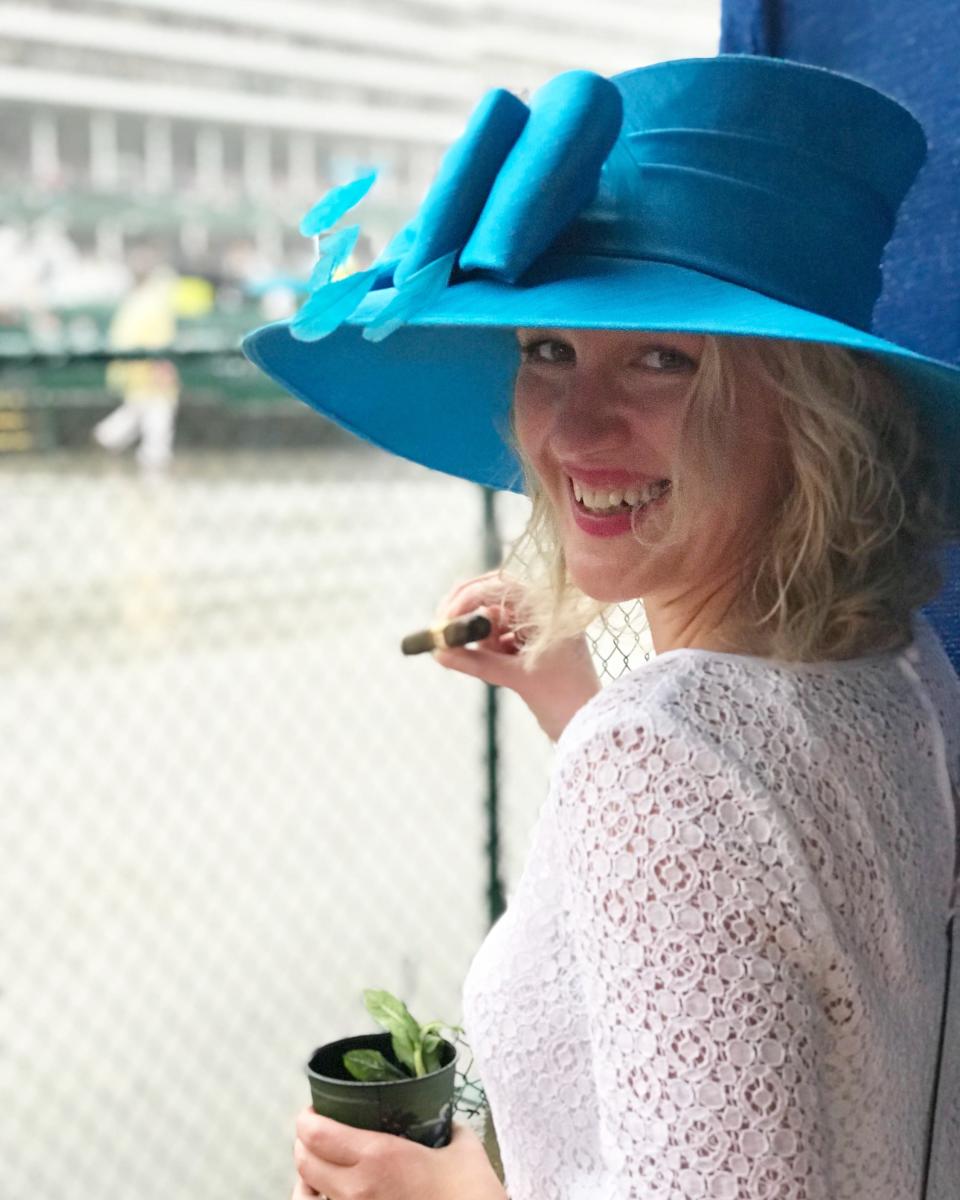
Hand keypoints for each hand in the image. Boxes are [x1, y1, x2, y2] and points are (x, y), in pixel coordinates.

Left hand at [292, 1109, 506, 1199]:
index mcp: (378, 1157)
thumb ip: (447, 1128)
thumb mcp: (463, 1148)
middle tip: (317, 1129)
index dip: (306, 1118)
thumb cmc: (470, 1194)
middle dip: (304, 1142)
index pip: (316, 1134)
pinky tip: (332, 1190)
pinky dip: (319, 1197)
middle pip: (304, 1163)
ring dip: (308, 1173)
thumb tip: (443, 1122)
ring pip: (307, 1194)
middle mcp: (357, 1189)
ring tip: (320, 1161)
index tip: (314, 1108)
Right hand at [431, 570, 600, 740]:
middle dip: (466, 613)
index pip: (500, 586)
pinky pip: (500, 635)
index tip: (444, 619)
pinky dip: (490, 648)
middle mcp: (545, 610)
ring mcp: (539, 626)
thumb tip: (438, 652)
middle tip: (441, 629)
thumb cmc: (562, 699)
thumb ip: (475, 662)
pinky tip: (501, 668)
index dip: (467, 598)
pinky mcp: (533, 643)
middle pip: (493, 595)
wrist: (590, 724)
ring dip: (482, 637)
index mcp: (550, 608)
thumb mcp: (515, 677)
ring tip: (491, 663)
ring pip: (493, 617)